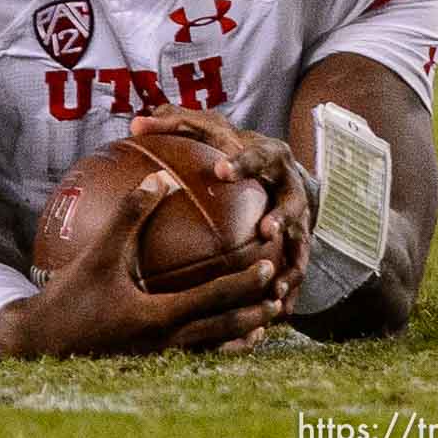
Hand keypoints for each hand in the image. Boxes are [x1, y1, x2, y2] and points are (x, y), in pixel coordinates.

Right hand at [0, 170, 280, 357]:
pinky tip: (236, 335)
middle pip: (227, 324)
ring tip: (273, 311)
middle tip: (283, 282)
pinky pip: (200, 352)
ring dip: (248, 326)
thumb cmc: (69, 296)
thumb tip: (160, 179)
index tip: (270, 260)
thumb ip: (130, 215)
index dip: (246, 280)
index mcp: (158, 316)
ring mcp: (163, 355)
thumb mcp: (97, 252)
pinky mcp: (154, 358)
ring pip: (218, 344)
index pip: (215, 297)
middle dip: (258, 303)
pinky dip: (225, 342)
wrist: (43, 341)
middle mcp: (168, 341)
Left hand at [131, 105, 311, 316]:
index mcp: (270, 155)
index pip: (258, 155)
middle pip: (293, 203)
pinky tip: (276, 314)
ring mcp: (301, 219)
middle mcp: (291, 187)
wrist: (275, 163)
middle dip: (283, 218)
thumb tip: (135, 125)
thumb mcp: (205, 128)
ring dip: (291, 267)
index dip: (244, 163)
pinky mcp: (300, 244)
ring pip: (302, 246)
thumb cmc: (228, 144)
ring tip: (274, 289)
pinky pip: (297, 271)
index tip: (223, 171)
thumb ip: (172, 124)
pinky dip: (290, 291)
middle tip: (266, 232)